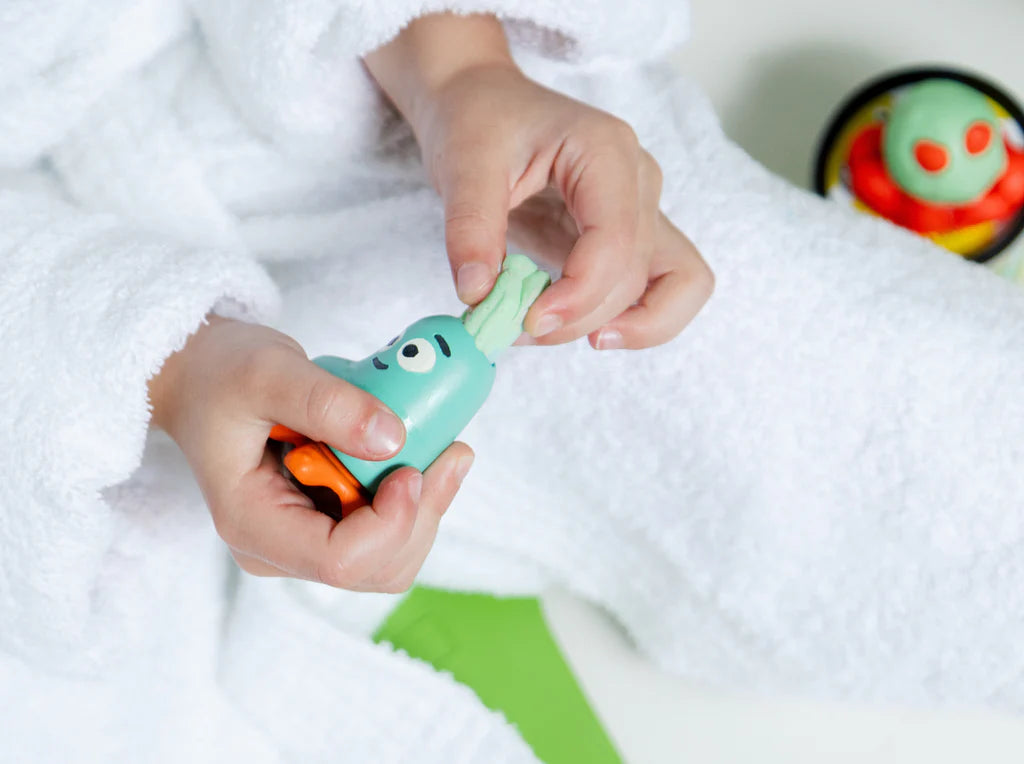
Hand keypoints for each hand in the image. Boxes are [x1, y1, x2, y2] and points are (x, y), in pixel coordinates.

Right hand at [148, 317, 473, 591]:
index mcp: (253, 524)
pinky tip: (424, 455)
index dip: (391, 523)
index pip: (339, 561)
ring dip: (427, 507)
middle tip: (452, 450)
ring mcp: (304, 541)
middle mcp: (279, 550)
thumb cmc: (222, 373)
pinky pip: (387, 533)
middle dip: (422, 514)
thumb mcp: (268, 371)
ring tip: (445, 449)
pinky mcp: (327, 524)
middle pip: (376, 568)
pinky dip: (416, 499)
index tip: (413, 467)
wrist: (202, 376)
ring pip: (390, 558)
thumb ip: (328, 404)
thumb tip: (394, 440)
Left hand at [365, 13, 713, 349]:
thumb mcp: (461, 165)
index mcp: (605, 151)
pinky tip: (578, 327)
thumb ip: (470, 229)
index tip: (526, 320)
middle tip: (512, 328)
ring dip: (617, 326)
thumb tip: (478, 295)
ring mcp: (642, 210)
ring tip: (550, 330)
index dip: (579, 295)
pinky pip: (660, 290)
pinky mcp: (630, 238)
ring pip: (672, 287)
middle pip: (637, 275)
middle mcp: (639, 181)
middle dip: (579, 317)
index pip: (618, 241)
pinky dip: (631, 321)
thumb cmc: (478, 121)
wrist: (482, 103)